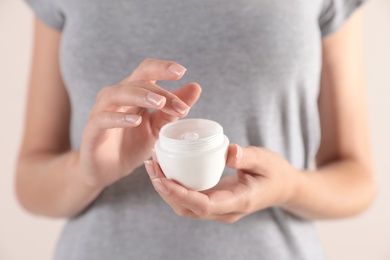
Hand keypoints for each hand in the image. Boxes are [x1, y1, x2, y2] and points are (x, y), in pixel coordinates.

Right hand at [78, 58, 201, 187]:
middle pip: (136, 81)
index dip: (162, 67)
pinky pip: (103, 119)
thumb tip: (195, 87)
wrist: (106, 171)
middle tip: (180, 106)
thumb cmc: (131, 146)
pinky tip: (135, 121)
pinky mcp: (92, 130)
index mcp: (133, 93)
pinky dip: (119, 118)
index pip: (146, 71)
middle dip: (160, 91)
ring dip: (140, 96)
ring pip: (117, 94)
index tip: (182, 71)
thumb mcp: (157, 128)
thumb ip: (172, 110)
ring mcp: (101, 112)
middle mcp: (116, 97)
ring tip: (159, 103)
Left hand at [145, 144, 300, 222]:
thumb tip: (228, 151)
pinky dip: (174, 188)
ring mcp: (219, 209)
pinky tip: (166, 170)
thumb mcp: (265, 160)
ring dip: (166, 190)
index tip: (161, 178)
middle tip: (151, 166)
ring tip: (153, 166)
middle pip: (187, 209)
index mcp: (238, 202)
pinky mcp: (214, 202)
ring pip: (185, 207)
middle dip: (165, 190)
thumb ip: (247, 157)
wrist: (283, 188)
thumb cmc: (275, 172)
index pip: (203, 205)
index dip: (179, 194)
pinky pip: (189, 200)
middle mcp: (225, 211)